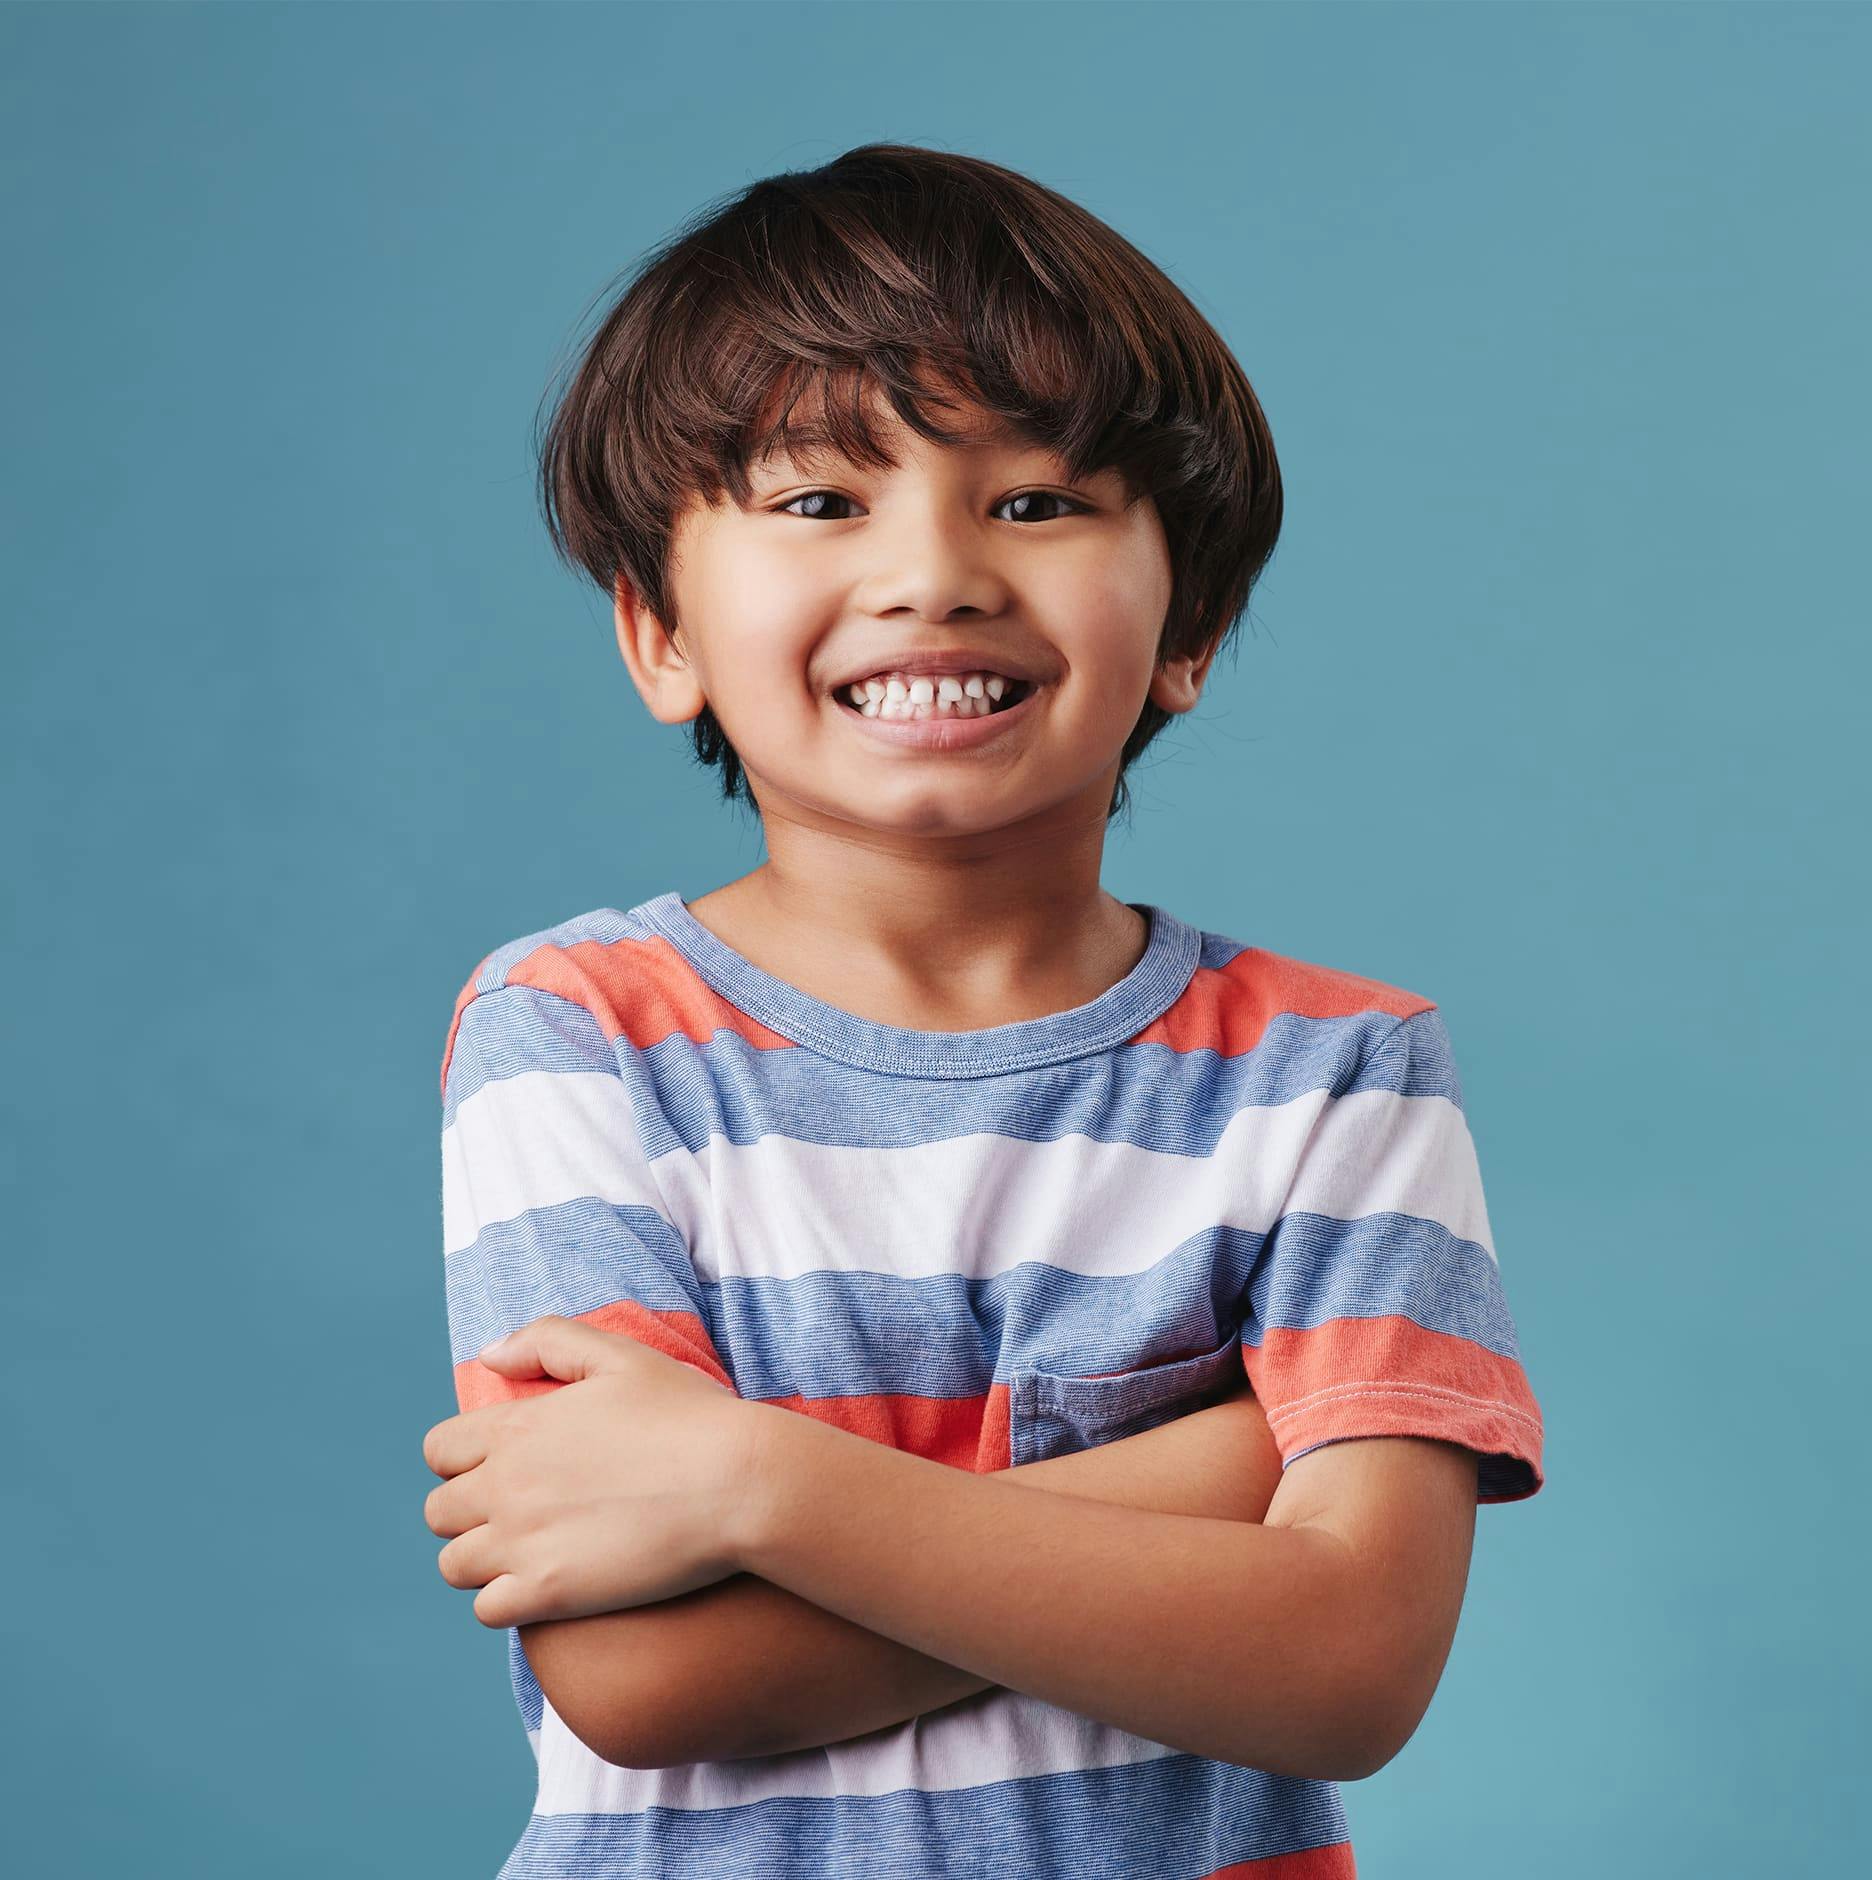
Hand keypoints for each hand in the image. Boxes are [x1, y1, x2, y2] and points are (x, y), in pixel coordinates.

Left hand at [421, 1316, 766, 1627]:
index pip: (439, 1449)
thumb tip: (489, 1357)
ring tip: (528, 1552)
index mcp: (518, 1427)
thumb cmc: (689, 1414)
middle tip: (519, 1512)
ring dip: (482, 1560)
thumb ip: (547, 1341)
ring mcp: (523, 1543)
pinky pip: (486, 1611)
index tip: (502, 1465)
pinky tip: (544, 1586)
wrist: (738, 1482)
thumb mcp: (620, 1355)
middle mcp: (506, 1485)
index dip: (463, 1458)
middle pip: (438, 1511)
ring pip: (454, 1565)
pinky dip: (505, 1602)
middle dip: (468, 1511)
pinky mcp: (548, 1594)